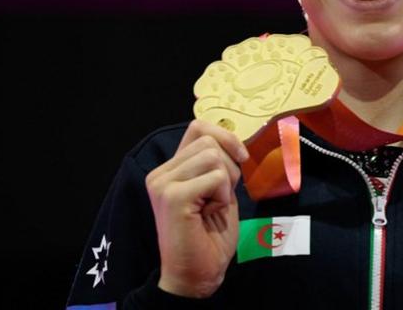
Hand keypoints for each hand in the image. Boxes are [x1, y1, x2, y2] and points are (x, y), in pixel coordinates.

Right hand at [146, 119, 248, 297]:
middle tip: (219, 197)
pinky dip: (224, 195)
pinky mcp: (173, 196)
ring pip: (213, 156)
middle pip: (209, 140)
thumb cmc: (210, 236)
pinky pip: (216, 176)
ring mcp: (163, 183)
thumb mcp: (217, 190)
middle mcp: (160, 173)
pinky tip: (211, 214)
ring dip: (226, 183)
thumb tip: (233, 137)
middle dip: (229, 166)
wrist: (196, 275)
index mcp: (169, 169)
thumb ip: (217, 163)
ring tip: (213, 206)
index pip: (199, 128)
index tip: (241, 158)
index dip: (226, 137)